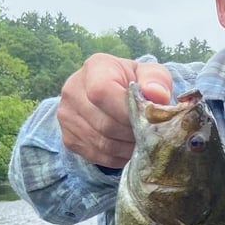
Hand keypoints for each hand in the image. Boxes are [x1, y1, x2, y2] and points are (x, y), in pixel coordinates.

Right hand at [57, 53, 173, 166]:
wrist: (114, 94)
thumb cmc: (137, 83)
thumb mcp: (151, 75)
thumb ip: (157, 81)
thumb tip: (157, 95)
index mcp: (95, 68)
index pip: (101, 92)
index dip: (126, 112)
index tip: (146, 119)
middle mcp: (73, 89)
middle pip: (105, 124)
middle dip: (133, 133)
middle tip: (151, 135)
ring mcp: (67, 115)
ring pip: (103, 144)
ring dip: (128, 148)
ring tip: (143, 142)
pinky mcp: (68, 138)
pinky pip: (97, 155)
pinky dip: (119, 157)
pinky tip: (129, 148)